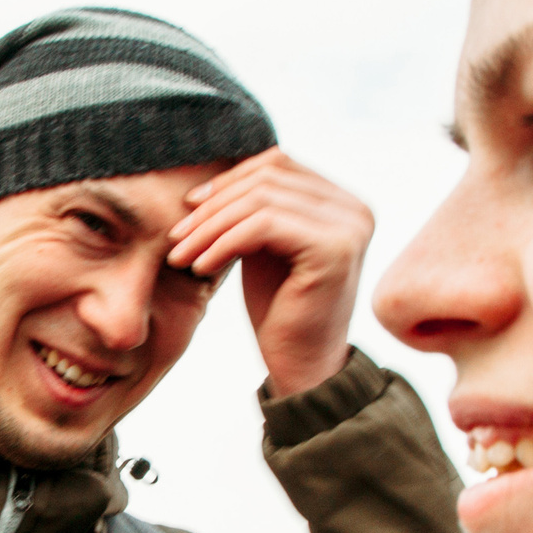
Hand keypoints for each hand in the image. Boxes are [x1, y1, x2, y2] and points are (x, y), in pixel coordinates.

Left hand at [166, 148, 371, 396]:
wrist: (303, 367)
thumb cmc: (280, 310)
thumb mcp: (264, 246)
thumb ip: (256, 206)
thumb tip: (216, 172)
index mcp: (343, 202)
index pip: (279, 165)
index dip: (229, 180)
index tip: (190, 206)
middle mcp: (355, 208)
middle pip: (269, 176)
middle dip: (214, 203)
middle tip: (177, 234)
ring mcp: (349, 227)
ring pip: (261, 199)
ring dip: (211, 226)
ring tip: (181, 254)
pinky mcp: (334, 249)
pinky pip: (264, 225)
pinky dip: (223, 242)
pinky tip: (200, 266)